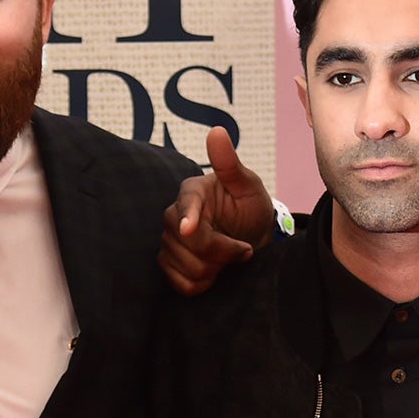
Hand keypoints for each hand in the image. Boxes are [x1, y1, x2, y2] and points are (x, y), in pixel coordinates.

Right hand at [159, 126, 275, 296]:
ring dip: (216, 269)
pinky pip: (182, 285)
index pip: (185, 205)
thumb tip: (217, 132)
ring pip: (188, 268)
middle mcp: (174, 216)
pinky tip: (216, 272)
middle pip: (190, 243)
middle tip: (243, 248)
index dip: (188, 218)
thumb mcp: (248, 185)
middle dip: (223, 252)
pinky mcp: (169, 265)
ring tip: (230, 257)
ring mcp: (169, 242)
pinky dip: (203, 285)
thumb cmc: (249, 207)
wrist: (250, 236)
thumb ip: (230, 164)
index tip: (190, 229)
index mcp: (192, 191)